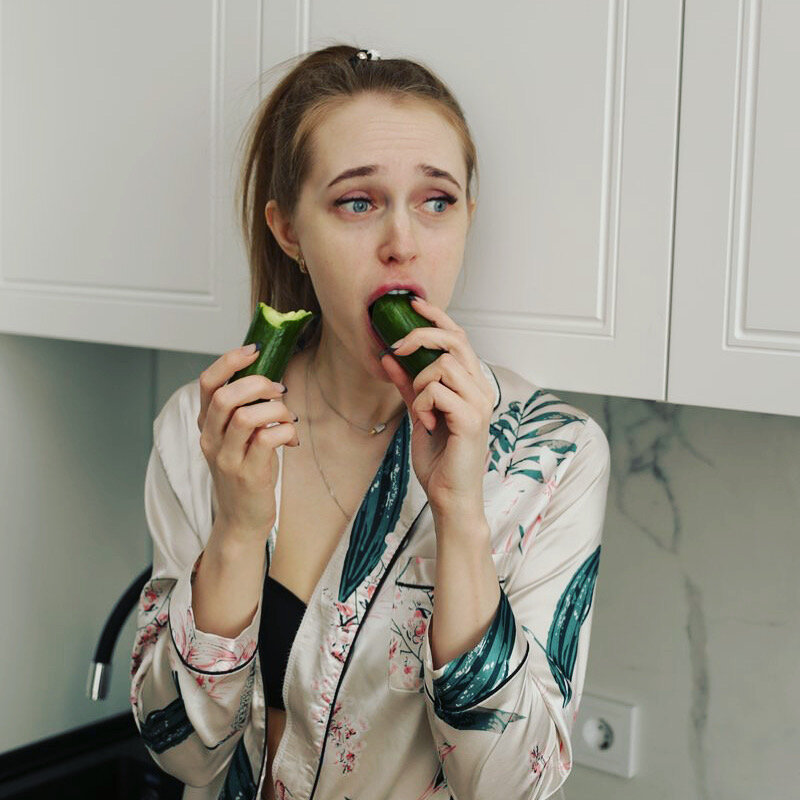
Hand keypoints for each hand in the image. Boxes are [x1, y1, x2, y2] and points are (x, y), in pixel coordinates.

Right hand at [197, 345, 298, 542]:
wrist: (242, 519)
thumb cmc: (246, 472)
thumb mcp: (238, 438)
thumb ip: (245, 410)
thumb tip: (270, 379)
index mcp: (208, 425)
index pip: (207, 383)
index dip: (229, 361)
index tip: (254, 350)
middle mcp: (211, 439)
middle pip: (225, 396)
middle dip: (257, 384)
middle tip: (278, 390)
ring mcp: (227, 458)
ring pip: (245, 416)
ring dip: (275, 409)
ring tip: (288, 416)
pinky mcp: (247, 474)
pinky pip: (267, 439)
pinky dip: (285, 430)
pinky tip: (292, 438)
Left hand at [379, 296, 493, 516]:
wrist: (450, 496)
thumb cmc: (440, 459)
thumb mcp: (418, 413)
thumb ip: (407, 385)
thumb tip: (387, 358)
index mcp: (472, 385)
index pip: (459, 337)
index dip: (437, 317)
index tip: (413, 306)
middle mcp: (481, 389)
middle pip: (455, 339)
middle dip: (420, 336)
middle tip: (397, 349)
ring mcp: (480, 403)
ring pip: (443, 365)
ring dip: (420, 383)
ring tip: (420, 410)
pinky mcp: (471, 419)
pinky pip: (437, 390)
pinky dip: (422, 404)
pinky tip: (426, 424)